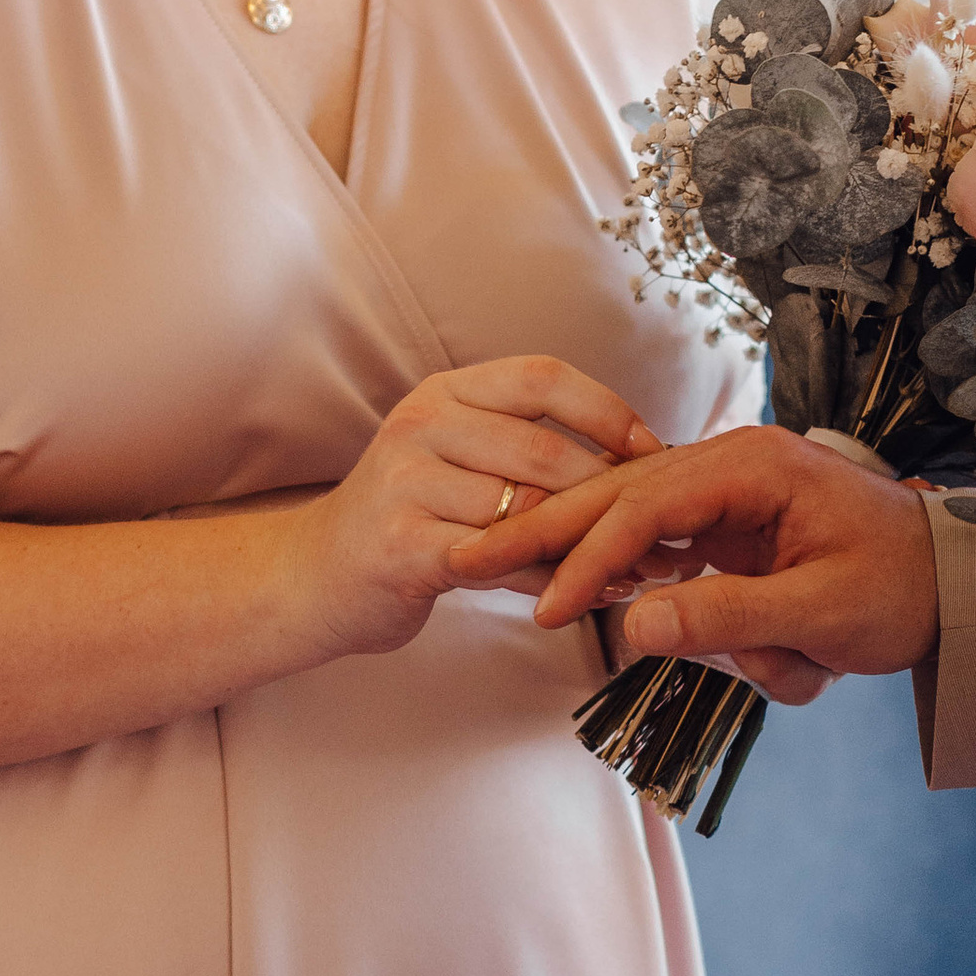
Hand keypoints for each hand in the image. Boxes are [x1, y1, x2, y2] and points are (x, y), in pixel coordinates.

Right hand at [298, 358, 661, 659]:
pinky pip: (497, 563)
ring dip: (588, 546)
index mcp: (446, 393)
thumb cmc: (409, 519)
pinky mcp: (399, 547)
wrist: (313, 576)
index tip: (655, 450)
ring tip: (635, 568)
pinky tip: (581, 597)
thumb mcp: (457, 459)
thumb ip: (525, 449)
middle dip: (611, 494)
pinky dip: (548, 581)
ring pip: (523, 511)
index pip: (542, 378)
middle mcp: (420, 425)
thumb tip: (637, 461)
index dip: (607, 410)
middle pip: (541, 450)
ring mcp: (404, 484)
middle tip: (662, 529)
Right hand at [448, 425, 939, 705]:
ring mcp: (731, 491)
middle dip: (548, 532)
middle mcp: (734, 464)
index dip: (589, 557)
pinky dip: (621, 567)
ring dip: (578, 552)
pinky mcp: (732, 523)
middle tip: (471, 561)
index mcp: (756, 466)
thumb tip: (632, 625)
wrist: (962, 584)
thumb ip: (726, 616)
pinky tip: (582, 591)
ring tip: (506, 576)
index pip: (645, 504)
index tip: (547, 607)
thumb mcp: (822, 612)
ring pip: (632, 516)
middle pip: (619, 494)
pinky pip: (661, 541)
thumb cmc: (906, 590)